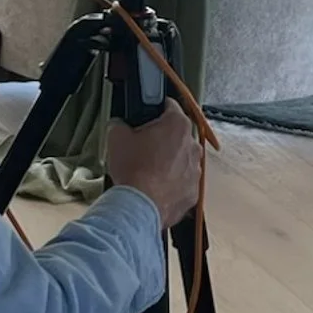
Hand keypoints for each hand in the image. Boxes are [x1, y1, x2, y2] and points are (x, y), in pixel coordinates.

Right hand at [108, 102, 198, 230]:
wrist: (140, 207)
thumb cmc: (133, 171)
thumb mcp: (116, 137)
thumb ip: (120, 124)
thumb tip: (119, 125)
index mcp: (177, 125)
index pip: (169, 105)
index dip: (155, 109)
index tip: (147, 115)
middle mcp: (192, 145)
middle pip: (177, 134)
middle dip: (162, 138)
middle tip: (142, 147)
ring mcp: (195, 170)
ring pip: (182, 159)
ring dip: (169, 162)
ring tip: (147, 170)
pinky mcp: (193, 191)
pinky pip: (183, 181)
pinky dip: (172, 183)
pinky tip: (155, 187)